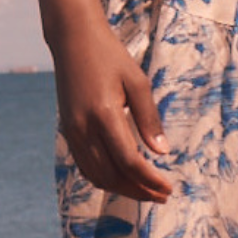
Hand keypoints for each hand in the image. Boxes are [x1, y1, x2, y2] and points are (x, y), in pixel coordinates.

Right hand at [52, 17, 171, 201]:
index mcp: (104, 114)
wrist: (73, 41)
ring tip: (147, 191)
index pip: (129, 161)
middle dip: (138, 191)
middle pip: (112, 176)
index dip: (150, 180)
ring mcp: (73, 132)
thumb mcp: (137, 81)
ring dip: (122, 189)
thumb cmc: (110, 56)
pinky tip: (123, 179)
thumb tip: (162, 152)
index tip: (168, 187)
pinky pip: (85, 166)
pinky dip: (104, 179)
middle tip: (162, 196)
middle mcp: (84, 128)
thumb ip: (149, 119)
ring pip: (96, 176)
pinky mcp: (68, 131)